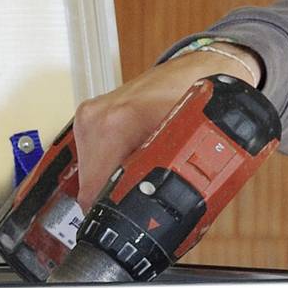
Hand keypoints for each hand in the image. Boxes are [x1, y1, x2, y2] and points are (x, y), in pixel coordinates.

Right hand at [63, 40, 265, 208]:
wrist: (197, 66)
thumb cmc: (198, 92)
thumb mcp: (191, 141)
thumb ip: (175, 179)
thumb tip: (174, 219)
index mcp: (114, 124)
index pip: (93, 191)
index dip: (115, 213)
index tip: (132, 221)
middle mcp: (95, 119)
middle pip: (89, 185)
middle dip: (114, 199)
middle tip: (144, 201)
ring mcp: (89, 117)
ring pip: (89, 174)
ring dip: (111, 183)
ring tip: (141, 177)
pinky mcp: (90, 118)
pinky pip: (92, 157)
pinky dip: (109, 167)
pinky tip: (131, 163)